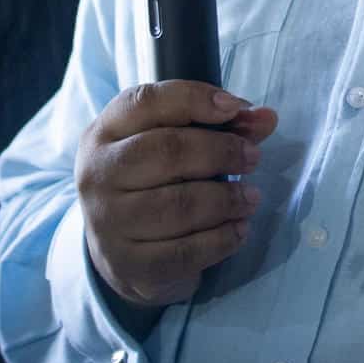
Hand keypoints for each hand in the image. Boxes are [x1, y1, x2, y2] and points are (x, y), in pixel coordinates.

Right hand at [74, 80, 278, 310]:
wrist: (119, 250)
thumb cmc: (153, 180)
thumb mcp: (173, 142)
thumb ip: (221, 125)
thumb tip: (265, 118)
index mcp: (105, 133)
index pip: (146, 102)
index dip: (196, 99)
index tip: (235, 108)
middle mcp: (98, 174)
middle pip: (167, 151)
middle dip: (221, 151)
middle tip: (253, 157)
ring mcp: (108, 222)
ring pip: (179, 205)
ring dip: (226, 198)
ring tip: (250, 197)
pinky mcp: (129, 264)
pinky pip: (185, 251)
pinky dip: (222, 238)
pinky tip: (239, 229)